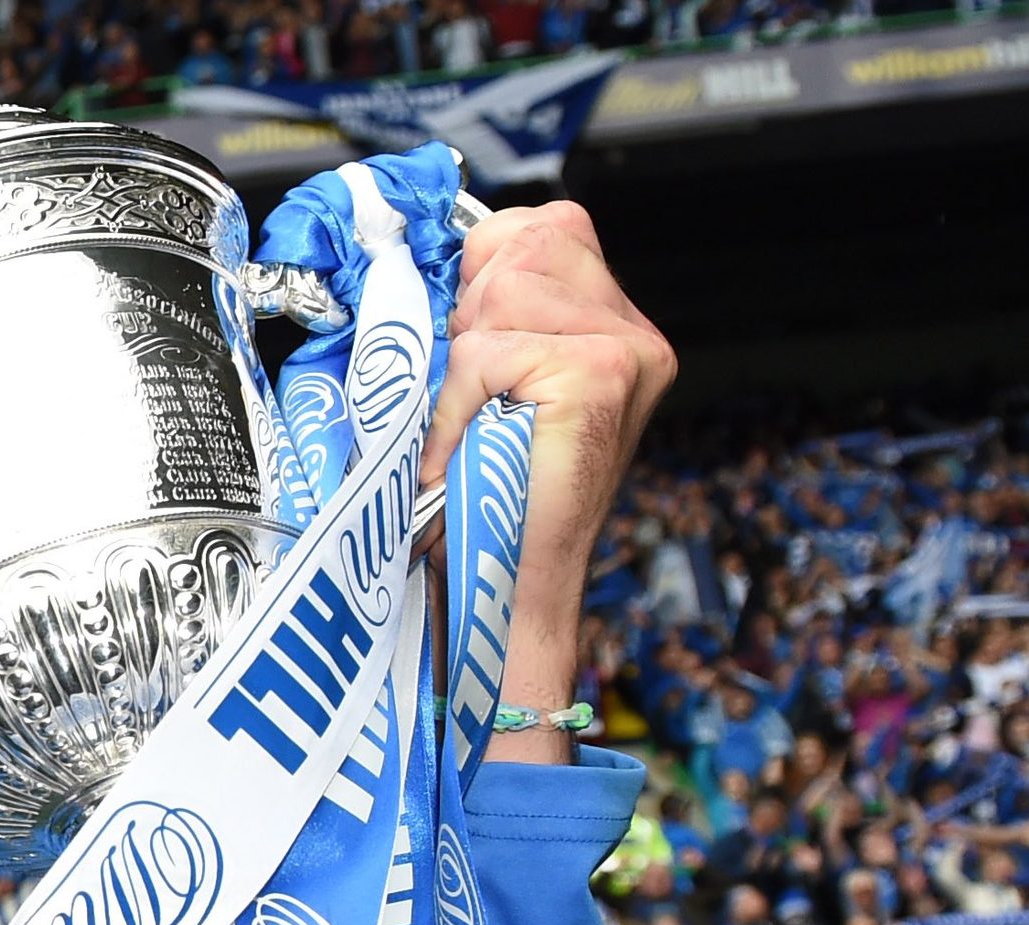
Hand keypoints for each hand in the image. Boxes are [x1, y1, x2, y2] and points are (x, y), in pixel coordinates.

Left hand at [426, 203, 674, 724]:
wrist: (505, 591)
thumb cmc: (481, 500)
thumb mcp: (475, 391)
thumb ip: (469, 323)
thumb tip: (398, 261)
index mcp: (609, 325)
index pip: (534, 229)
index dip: (474, 272)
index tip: (455, 341)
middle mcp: (630, 330)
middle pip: (519, 245)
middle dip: (466, 314)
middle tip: (465, 400)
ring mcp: (626, 348)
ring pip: (500, 293)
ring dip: (459, 365)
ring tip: (470, 430)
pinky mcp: (600, 372)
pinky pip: (488, 351)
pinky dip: (455, 404)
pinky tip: (463, 450)